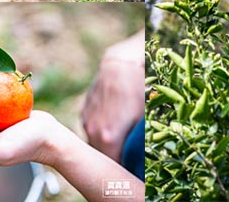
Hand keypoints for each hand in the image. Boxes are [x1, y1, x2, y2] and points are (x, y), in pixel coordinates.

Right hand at [81, 31, 143, 161]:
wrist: (122, 63)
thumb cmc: (138, 89)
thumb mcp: (144, 118)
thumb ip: (139, 143)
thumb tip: (140, 156)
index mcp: (107, 138)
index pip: (114, 165)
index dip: (125, 165)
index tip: (134, 163)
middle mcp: (92, 131)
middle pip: (103, 154)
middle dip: (116, 154)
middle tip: (131, 150)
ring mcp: (86, 120)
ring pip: (95, 140)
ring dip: (107, 141)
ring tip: (123, 132)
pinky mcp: (84, 110)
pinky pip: (92, 127)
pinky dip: (101, 128)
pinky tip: (114, 118)